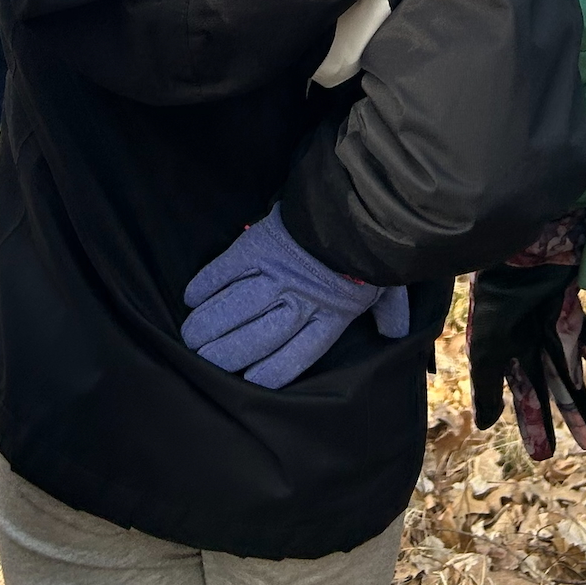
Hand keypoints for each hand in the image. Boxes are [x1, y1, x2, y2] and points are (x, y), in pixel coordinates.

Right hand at [181, 205, 409, 388]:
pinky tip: (190, 297)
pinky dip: (204, 285)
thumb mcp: (387, 285)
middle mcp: (295, 303)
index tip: (245, 380)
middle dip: (222, 355)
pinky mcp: (254, 247)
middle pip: (252, 341)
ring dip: (206, 325)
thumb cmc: (372, 251)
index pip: (287, 362)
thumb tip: (395, 334)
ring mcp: (273, 276)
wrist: (356, 204)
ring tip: (190, 337)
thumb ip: (388, 312)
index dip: (261, 375)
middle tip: (204, 359)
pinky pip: (222, 272)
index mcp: (326, 319)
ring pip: (231, 310)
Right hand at [468, 262, 585, 459]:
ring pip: (577, 366)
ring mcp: (553, 320)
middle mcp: (529, 335)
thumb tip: (483, 425)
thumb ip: (488, 382)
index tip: (543, 455)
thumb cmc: (498, 290)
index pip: (522, 392)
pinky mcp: (573, 304)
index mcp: (504, 345)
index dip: (532, 421)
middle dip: (572, 414)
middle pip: (554, 383)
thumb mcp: (488, 342)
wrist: (520, 239)